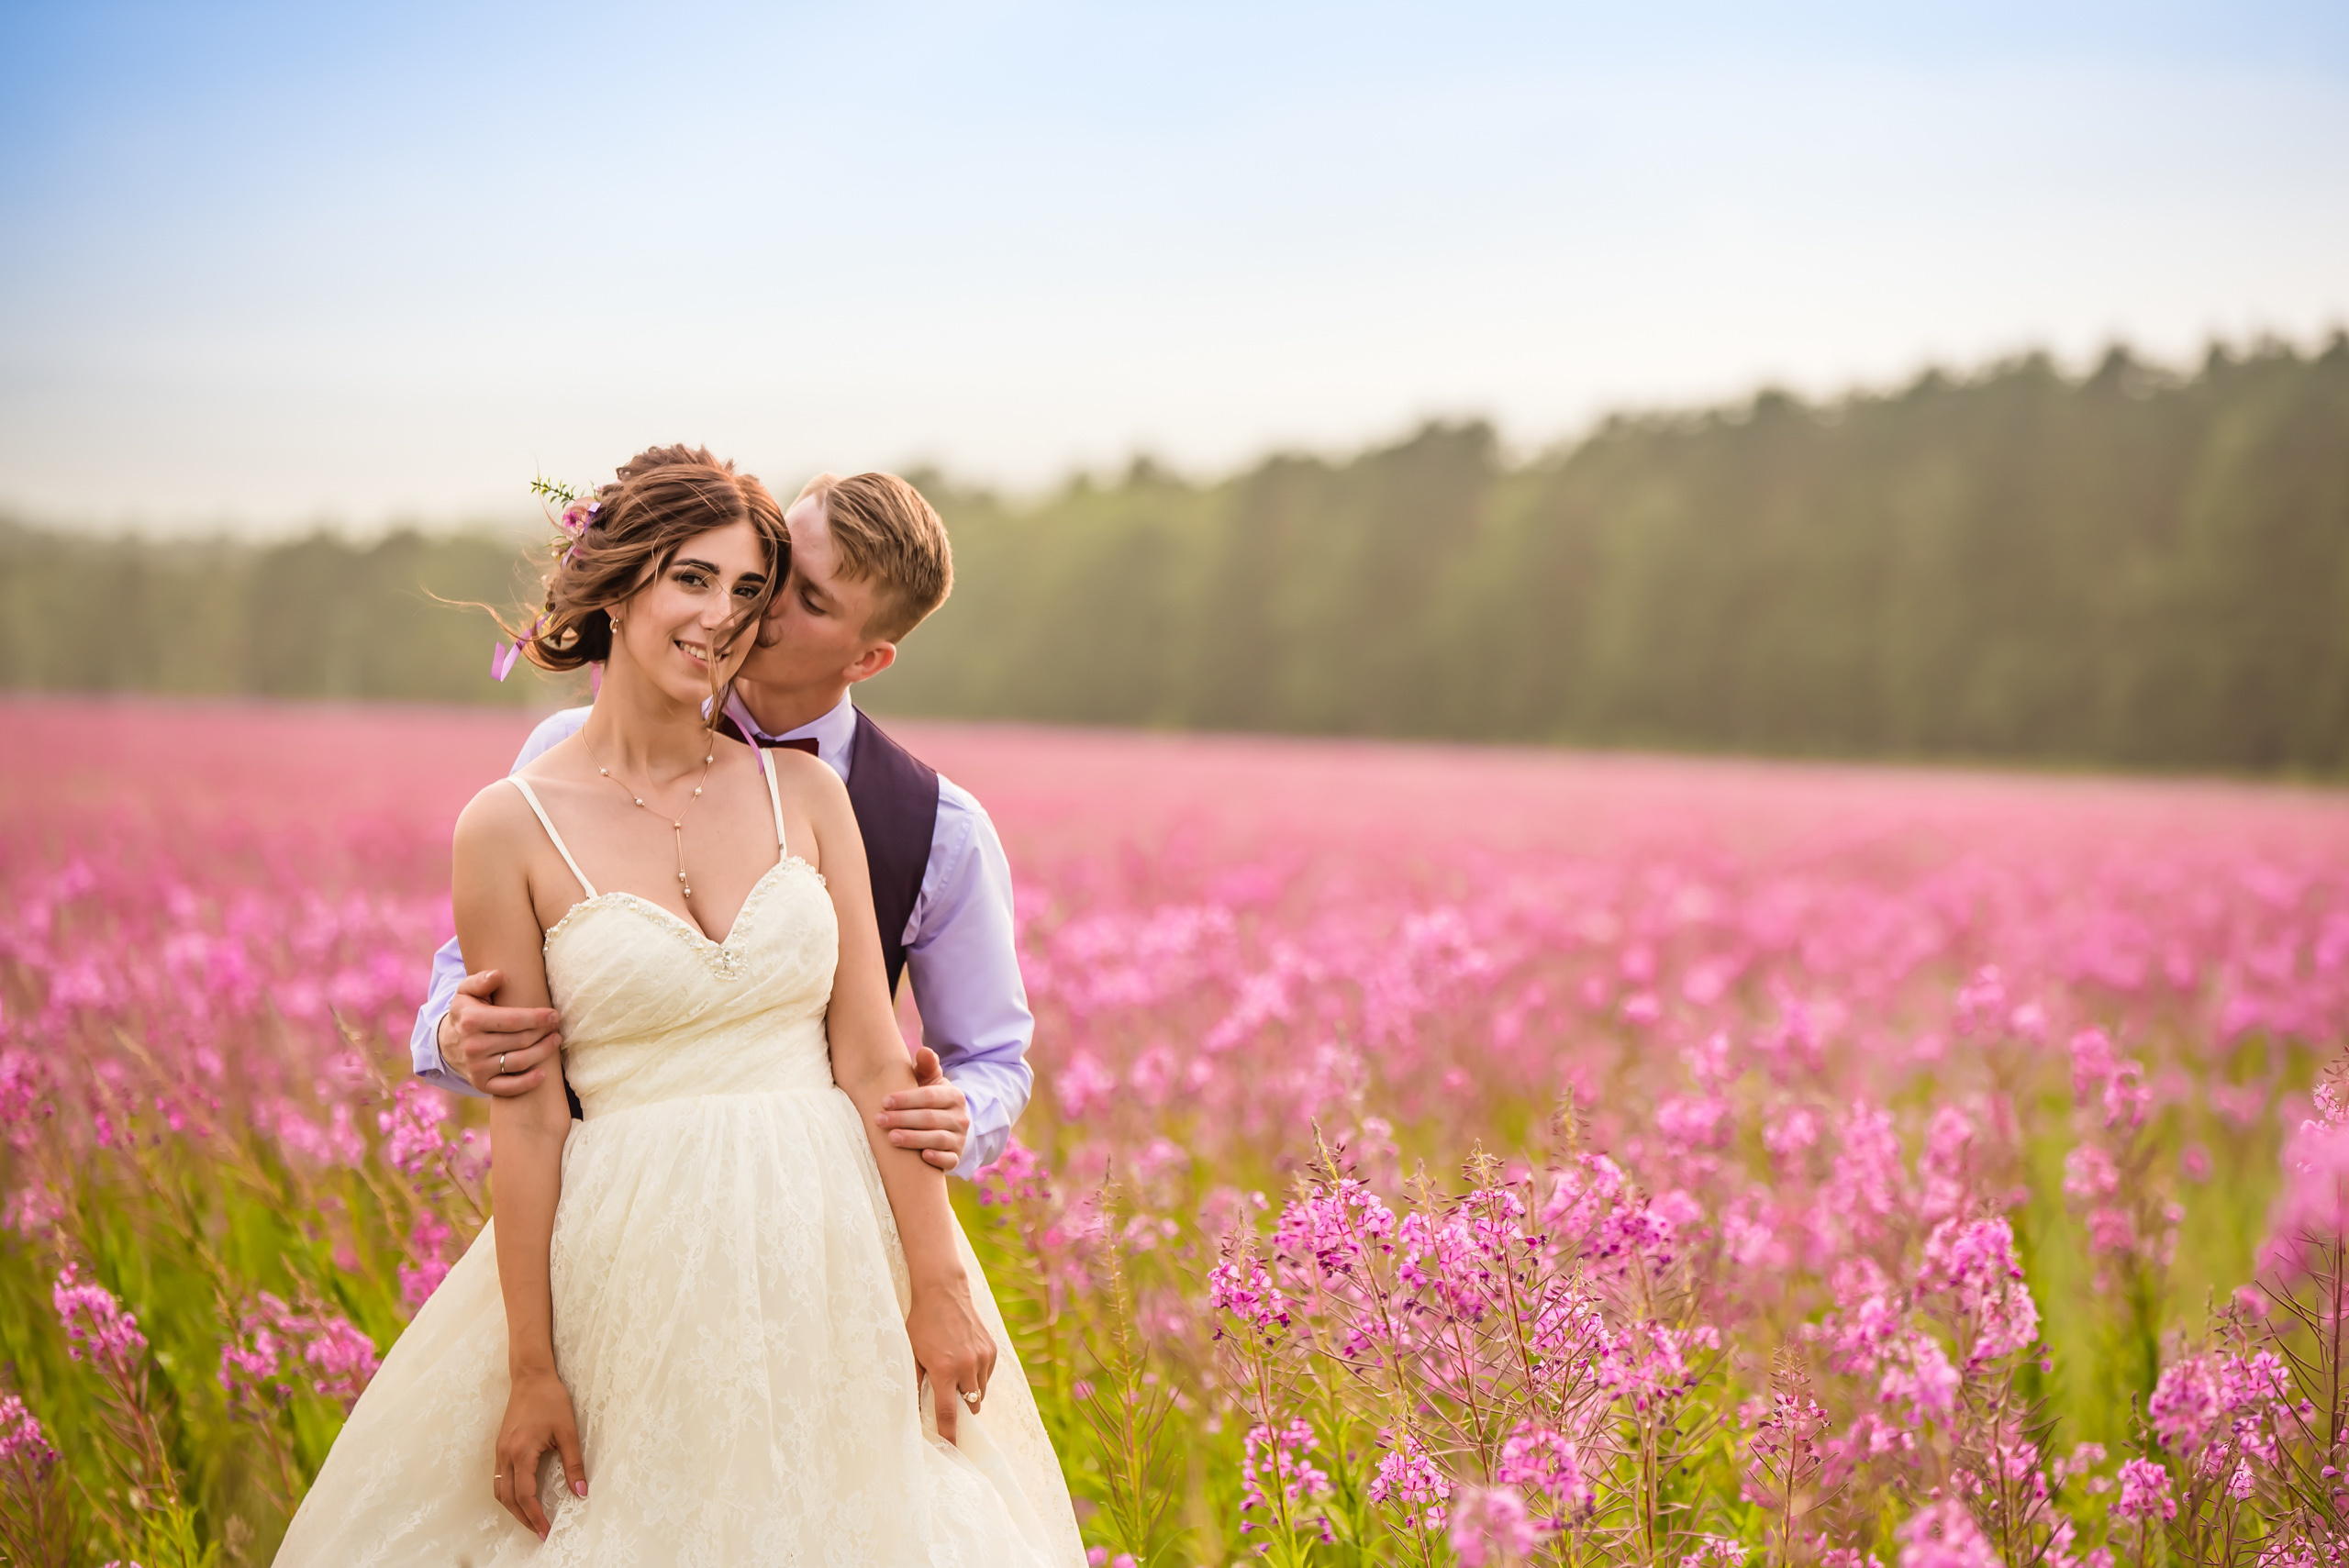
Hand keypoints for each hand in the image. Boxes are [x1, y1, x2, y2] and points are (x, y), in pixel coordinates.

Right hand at [440, 970, 561, 1096]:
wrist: (448, 1043)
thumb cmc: (467, 1011)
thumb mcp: (466, 992)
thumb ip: (481, 981)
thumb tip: (497, 975)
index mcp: (471, 1021)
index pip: (513, 1020)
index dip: (538, 1018)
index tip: (554, 1015)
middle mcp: (473, 1046)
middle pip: (521, 1040)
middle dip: (543, 1033)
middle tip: (556, 1027)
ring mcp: (477, 1068)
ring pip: (520, 1062)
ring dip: (543, 1052)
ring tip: (555, 1041)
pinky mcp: (482, 1085)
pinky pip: (509, 1088)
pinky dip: (528, 1083)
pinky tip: (543, 1074)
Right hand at [494, 1368, 585, 1539]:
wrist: (531, 1377)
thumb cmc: (550, 1400)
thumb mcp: (567, 1431)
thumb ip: (573, 1463)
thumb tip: (581, 1492)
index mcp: (521, 1453)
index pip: (525, 1495)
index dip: (535, 1516)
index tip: (546, 1531)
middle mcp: (505, 1456)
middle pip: (508, 1499)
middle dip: (523, 1519)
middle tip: (540, 1532)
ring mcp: (499, 1452)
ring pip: (500, 1491)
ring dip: (513, 1509)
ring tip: (531, 1519)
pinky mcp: (500, 1448)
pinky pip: (498, 1479)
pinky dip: (508, 1494)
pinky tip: (521, 1498)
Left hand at [878, 1047, 969, 1172]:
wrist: (945, 1126)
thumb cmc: (928, 1100)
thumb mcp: (929, 1081)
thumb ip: (925, 1066)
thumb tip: (923, 1050)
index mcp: (954, 1095)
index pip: (930, 1096)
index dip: (906, 1099)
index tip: (884, 1102)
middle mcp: (961, 1117)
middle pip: (930, 1118)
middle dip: (902, 1119)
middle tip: (879, 1120)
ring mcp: (960, 1138)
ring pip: (937, 1139)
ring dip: (913, 1139)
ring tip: (891, 1138)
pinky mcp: (956, 1156)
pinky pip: (949, 1160)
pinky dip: (937, 1159)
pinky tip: (922, 1157)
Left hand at [904, 1275, 994, 1445]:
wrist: (944, 1292)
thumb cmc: (921, 1324)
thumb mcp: (912, 1354)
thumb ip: (916, 1384)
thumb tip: (916, 1411)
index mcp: (943, 1370)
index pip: (947, 1414)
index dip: (949, 1436)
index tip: (951, 1453)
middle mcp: (967, 1366)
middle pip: (970, 1406)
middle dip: (961, 1409)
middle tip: (949, 1399)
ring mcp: (982, 1357)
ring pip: (980, 1392)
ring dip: (970, 1392)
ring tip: (955, 1376)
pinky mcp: (992, 1349)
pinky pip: (987, 1376)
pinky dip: (977, 1376)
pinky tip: (964, 1360)